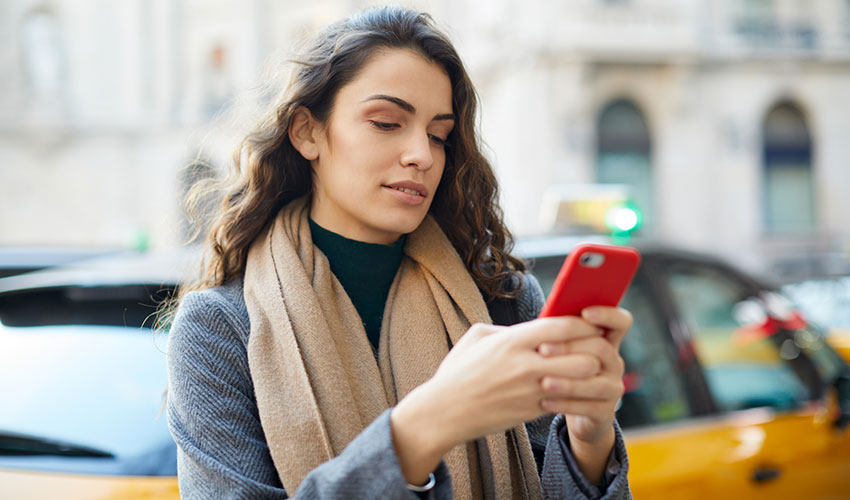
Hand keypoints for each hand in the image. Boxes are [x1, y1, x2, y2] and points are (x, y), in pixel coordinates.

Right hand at [390, 316, 601, 483]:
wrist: (444, 412)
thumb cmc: (458, 372)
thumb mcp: (477, 337)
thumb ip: (509, 329)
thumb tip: (534, 327)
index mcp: (512, 340)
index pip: (564, 326)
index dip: (586, 323)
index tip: (592, 323)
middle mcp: (526, 365)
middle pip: (584, 355)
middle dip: (596, 350)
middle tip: (597, 348)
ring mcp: (531, 391)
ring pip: (582, 381)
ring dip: (593, 375)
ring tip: (592, 371)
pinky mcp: (533, 412)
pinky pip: (569, 402)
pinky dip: (579, 396)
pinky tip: (578, 391)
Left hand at [536, 306, 631, 481]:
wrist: (571, 409)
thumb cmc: (561, 369)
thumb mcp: (561, 349)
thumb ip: (559, 333)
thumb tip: (544, 318)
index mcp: (606, 341)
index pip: (620, 322)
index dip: (608, 315)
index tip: (585, 313)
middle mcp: (614, 363)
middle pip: (602, 348)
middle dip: (571, 347)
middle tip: (542, 350)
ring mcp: (613, 388)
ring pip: (597, 382)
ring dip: (568, 382)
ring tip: (543, 382)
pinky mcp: (606, 412)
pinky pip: (588, 407)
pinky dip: (564, 404)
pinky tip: (544, 401)